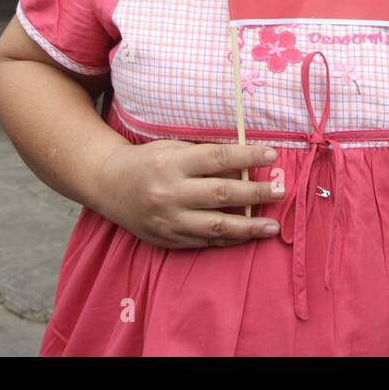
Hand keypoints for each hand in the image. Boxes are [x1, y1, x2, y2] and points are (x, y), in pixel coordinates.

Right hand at [94, 140, 284, 248]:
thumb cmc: (147, 161)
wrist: (108, 185)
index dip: (248, 156)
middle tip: (280, 191)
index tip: (272, 155)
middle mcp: (170, 193)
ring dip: (249, 226)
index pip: (219, 158)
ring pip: (217, 225)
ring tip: (272, 227)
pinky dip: (228, 239)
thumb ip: (206, 157)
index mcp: (172, 163)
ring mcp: (169, 220)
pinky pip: (205, 241)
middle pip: (223, 193)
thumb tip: (246, 165)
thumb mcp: (173, 149)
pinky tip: (246, 236)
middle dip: (256, 192)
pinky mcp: (168, 239)